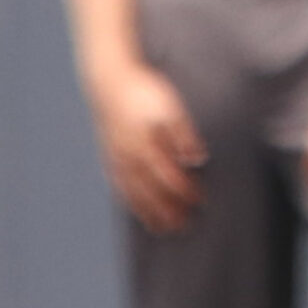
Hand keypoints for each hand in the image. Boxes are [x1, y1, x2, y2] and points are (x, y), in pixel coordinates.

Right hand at [88, 63, 207, 233]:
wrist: (110, 79)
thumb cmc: (143, 91)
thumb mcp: (170, 106)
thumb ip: (184, 134)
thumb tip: (198, 158)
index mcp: (147, 145)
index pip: (169, 177)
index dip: (185, 191)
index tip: (199, 200)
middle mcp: (130, 158)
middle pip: (151, 192)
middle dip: (167, 210)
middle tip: (182, 225)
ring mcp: (117, 159)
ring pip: (134, 193)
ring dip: (148, 212)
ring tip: (161, 227)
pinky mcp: (108, 156)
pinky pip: (119, 185)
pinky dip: (129, 200)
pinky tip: (136, 207)